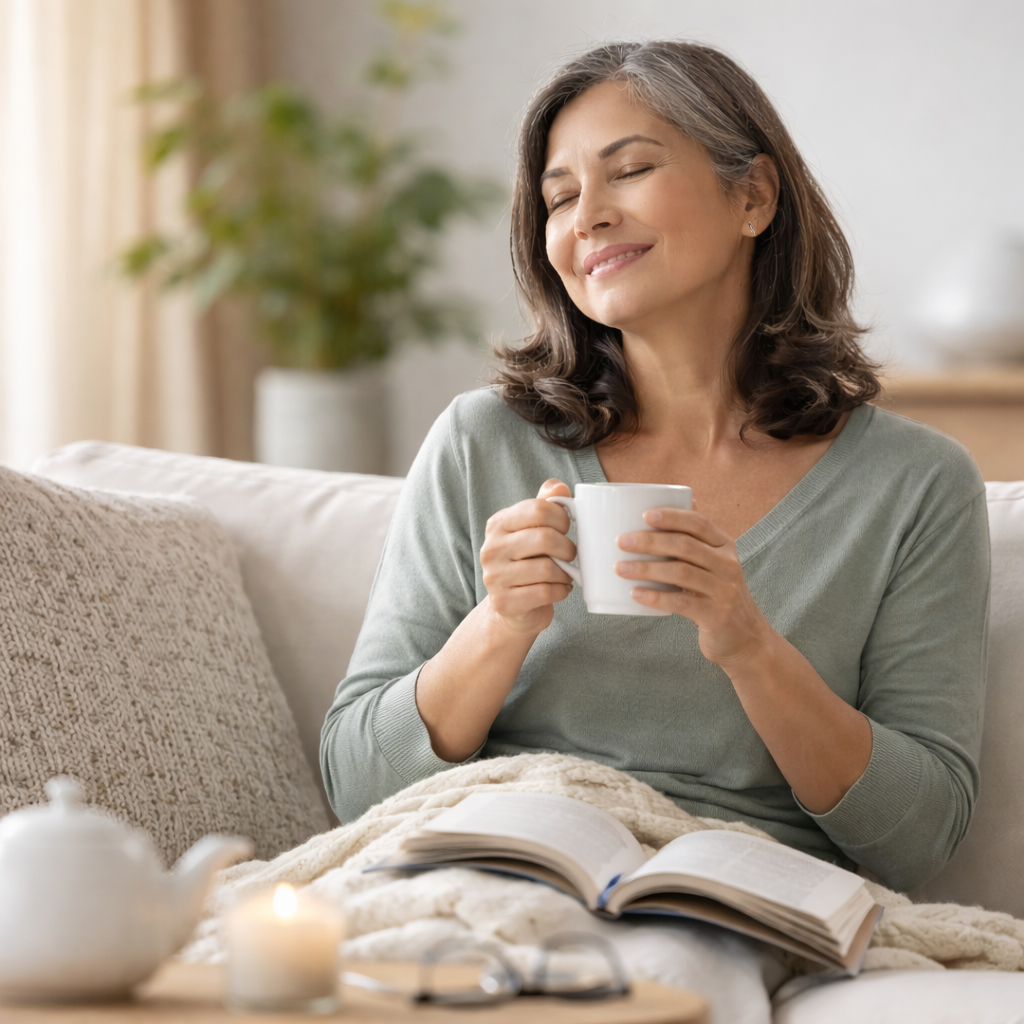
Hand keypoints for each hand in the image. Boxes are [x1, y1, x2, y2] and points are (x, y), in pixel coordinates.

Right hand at [479, 479, 576, 637]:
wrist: (511, 610)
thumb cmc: (526, 563)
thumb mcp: (531, 530)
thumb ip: (544, 505)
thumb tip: (559, 486)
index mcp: (498, 524)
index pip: (538, 509)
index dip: (561, 518)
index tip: (565, 529)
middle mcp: (491, 548)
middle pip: (545, 538)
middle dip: (567, 548)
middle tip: (570, 554)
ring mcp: (495, 577)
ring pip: (547, 569)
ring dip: (565, 573)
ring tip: (565, 573)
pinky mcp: (504, 602)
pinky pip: (545, 593)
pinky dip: (560, 591)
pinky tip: (559, 589)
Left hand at [615, 509, 772, 666]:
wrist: (747, 638)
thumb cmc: (719, 595)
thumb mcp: (715, 563)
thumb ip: (699, 538)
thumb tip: (686, 498)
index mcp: (724, 546)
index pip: (698, 523)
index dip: (672, 516)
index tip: (644, 515)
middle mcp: (727, 564)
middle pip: (685, 546)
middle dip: (650, 541)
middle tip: (621, 541)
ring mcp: (724, 590)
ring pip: (681, 572)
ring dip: (646, 569)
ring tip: (620, 568)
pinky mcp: (716, 615)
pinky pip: (681, 602)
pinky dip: (656, 598)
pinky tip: (635, 594)